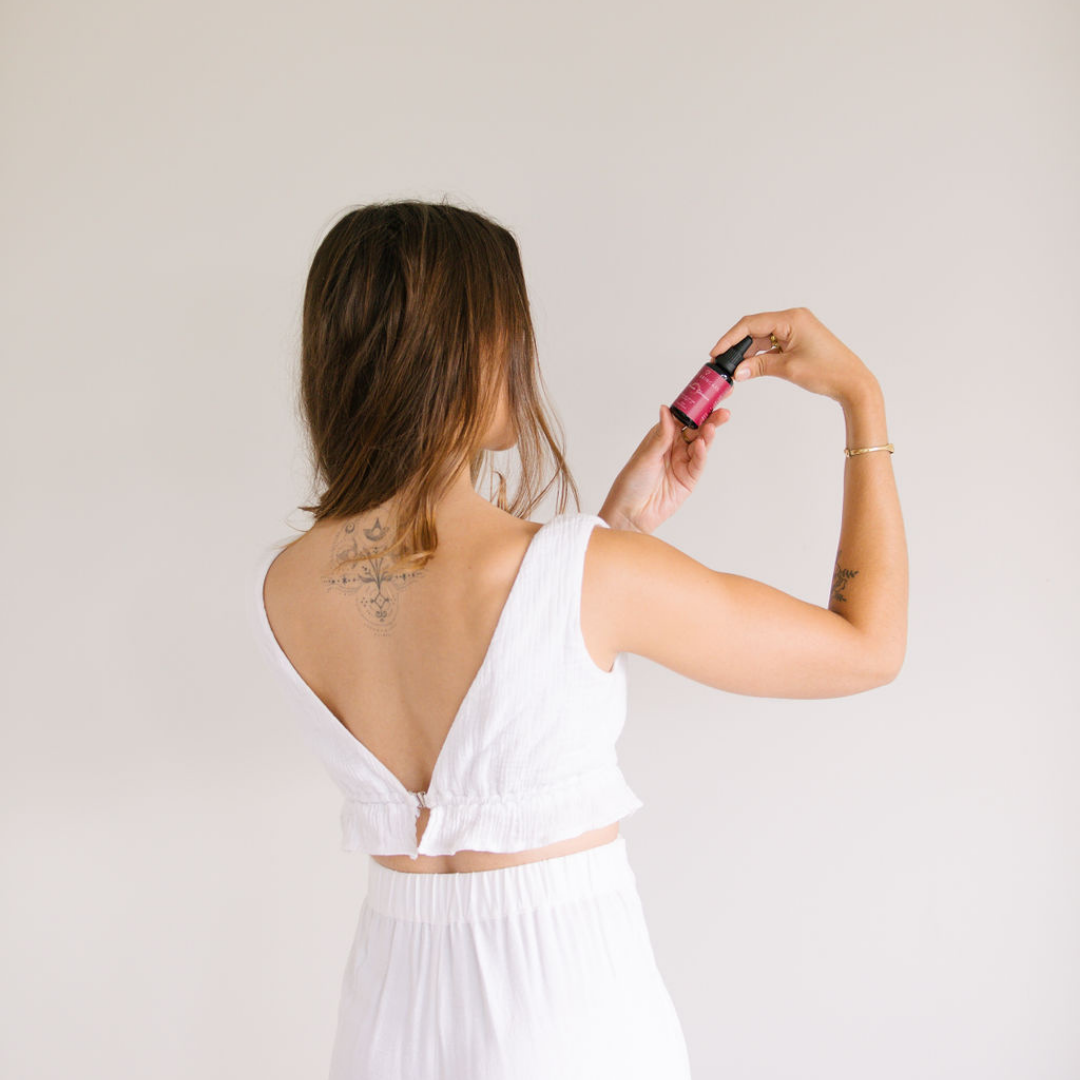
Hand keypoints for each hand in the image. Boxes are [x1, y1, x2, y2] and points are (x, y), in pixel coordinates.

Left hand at [599, 402, 730, 534]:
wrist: (630, 513)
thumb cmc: (630, 484)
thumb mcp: (645, 456)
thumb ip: (661, 435)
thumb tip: (666, 409)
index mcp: (661, 437)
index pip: (682, 418)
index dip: (695, 406)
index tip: (708, 394)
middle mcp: (674, 448)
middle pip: (696, 429)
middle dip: (710, 418)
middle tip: (722, 409)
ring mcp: (683, 463)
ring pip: (701, 444)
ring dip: (709, 434)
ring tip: (715, 423)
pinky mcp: (688, 479)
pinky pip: (698, 463)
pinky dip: (702, 453)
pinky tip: (703, 444)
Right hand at [714, 307, 877, 404]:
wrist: (853, 383)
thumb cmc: (829, 372)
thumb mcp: (788, 369)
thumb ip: (759, 366)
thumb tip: (737, 371)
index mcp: (792, 318)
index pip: (751, 324)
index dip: (730, 338)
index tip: (716, 352)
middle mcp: (794, 319)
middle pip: (755, 328)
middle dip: (737, 345)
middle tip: (721, 362)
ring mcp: (797, 329)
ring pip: (763, 337)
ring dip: (748, 351)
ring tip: (733, 368)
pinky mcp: (799, 340)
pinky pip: (773, 343)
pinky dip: (760, 354)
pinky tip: (750, 366)